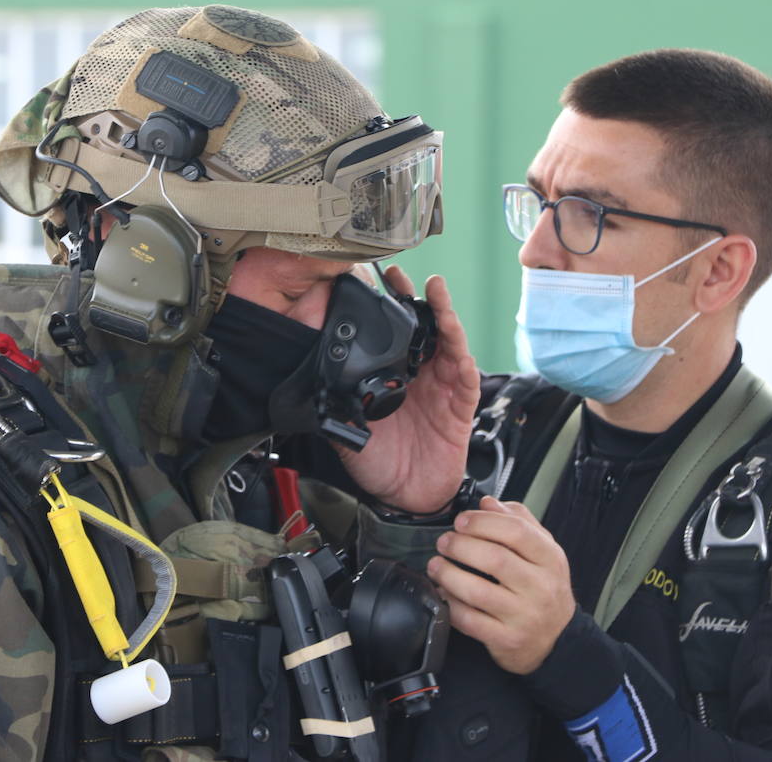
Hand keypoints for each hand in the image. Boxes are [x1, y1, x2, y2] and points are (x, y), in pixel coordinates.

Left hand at [336, 267, 478, 513]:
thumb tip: (307, 386)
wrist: (402, 497)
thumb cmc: (377, 462)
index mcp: (394, 374)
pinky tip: (456, 341)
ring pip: (449, 344)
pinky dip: (462, 358)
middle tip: (406, 274)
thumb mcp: (346, 430)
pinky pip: (464, 378)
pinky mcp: (459, 407)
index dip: (389, 305)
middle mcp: (420, 375)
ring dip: (445, 317)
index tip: (377, 279)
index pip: (394, 332)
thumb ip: (333, 405)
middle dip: (420, 299)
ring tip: (437, 293)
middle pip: (425, 328)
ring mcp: (441, 387)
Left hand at [426, 497, 575, 674]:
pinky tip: (442, 593)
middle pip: (495, 559)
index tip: (461, 521)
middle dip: (461, 546)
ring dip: (449, 574)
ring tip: (436, 565)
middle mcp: (540, 587)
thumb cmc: (544, 587)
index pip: (517, 531)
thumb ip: (518, 521)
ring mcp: (524, 616)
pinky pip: (470, 621)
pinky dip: (450, 604)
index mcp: (550, 559)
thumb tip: (487, 503)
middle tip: (444, 542)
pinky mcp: (507, 639)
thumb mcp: (542, 550)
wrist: (557, 638)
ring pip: (478, 591)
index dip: (482, 522)